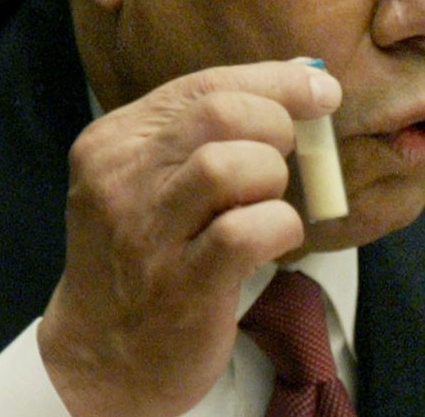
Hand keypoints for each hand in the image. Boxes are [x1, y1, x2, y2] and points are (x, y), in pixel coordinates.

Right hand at [38, 60, 341, 415]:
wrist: (102, 352)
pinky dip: (279, 226)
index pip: (203, 84)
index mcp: (116, 139)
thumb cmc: (148, 249)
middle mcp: (122, 177)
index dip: (274, 81)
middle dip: (276, 125)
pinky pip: (245, 233)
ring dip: (271, 177)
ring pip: (228, 165)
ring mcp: (147, 233)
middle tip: (285, 154)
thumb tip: (303, 73)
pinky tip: (273, 238)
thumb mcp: (156, 177)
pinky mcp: (179, 285)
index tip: (322, 90)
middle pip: (219, 113)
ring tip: (265, 200)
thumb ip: (214, 125)